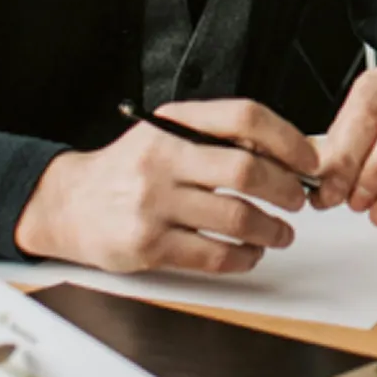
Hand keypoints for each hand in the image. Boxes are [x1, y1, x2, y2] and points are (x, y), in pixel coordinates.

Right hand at [13, 97, 316, 273]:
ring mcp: (153, 205)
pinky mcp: (147, 247)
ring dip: (271, 229)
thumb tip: (287, 153)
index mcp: (175, 124)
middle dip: (286, 189)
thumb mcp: (169, 134)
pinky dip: (242, 258)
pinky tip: (250, 254)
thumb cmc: (131, 167)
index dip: (287, 139)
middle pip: (247, 171)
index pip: (245, 118)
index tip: (309, 160)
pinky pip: (211, 256)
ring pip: (235, 218)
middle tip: (299, 200)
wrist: (68, 203)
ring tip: (281, 232)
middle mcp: (163, 160)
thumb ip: (219, 137)